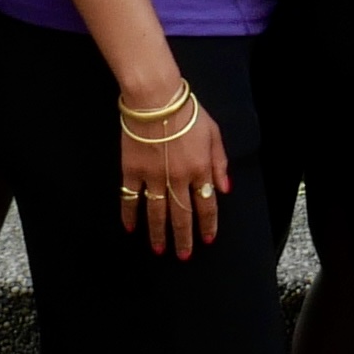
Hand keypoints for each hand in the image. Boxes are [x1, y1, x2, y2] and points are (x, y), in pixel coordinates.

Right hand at [119, 82, 229, 260]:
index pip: (207, 205)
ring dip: (159, 233)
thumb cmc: (188, 111)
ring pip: (157, 212)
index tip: (207, 240)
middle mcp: (178, 178)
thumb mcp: (214, 133)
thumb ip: (220, 162)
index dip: (207, 225)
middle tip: (183, 255)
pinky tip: (131, 229)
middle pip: (182, 215)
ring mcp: (153, 177)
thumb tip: (224, 189)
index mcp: (201, 169)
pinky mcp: (132, 171)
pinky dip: (129, 215)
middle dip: (184, 238)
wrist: (155, 99)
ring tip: (160, 250)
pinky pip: (130, 198)